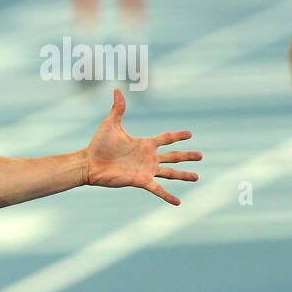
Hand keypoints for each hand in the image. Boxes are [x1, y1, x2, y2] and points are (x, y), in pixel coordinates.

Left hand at [84, 89, 201, 205]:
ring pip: (170, 173)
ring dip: (183, 175)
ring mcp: (146, 170)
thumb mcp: (111, 124)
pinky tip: (178, 203)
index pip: (166, 138)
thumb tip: (117, 89)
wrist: (89, 163)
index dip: (177, 136)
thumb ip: (118, 108)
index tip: (190, 134)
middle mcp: (148, 157)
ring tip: (197, 177)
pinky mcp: (141, 180)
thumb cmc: (99, 144)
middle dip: (187, 156)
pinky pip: (158, 189)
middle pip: (173, 156)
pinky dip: (168, 196)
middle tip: (201, 155)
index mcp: (144, 144)